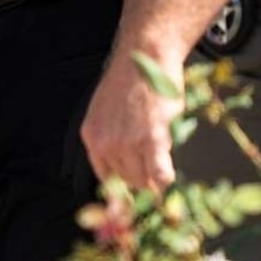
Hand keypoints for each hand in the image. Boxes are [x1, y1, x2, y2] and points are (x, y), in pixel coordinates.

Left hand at [79, 48, 184, 195]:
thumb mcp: (107, 112)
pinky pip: (160, 173)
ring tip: (162, 163)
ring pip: (142, 179)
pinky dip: (165, 179)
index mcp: (92, 136)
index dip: (119, 192)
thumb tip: (123, 169)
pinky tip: (168, 176)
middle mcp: (105, 142)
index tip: (129, 203)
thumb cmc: (131, 82)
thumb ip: (110, 138)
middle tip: (154, 175)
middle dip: (141, 181)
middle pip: (126, 181)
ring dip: (154, 178)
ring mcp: (127, 142)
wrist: (143, 57)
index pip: (104, 177)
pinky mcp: (151, 139)